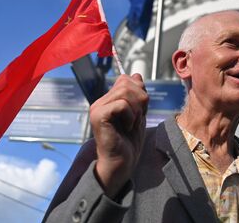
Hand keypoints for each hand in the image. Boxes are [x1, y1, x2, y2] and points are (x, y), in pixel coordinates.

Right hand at [89, 73, 148, 197]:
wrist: (121, 163)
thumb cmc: (129, 143)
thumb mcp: (138, 114)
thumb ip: (137, 96)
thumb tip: (136, 75)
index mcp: (108, 100)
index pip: (126, 79)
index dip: (139, 91)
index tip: (141, 110)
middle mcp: (100, 101)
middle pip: (127, 83)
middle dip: (140, 100)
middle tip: (138, 118)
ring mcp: (98, 108)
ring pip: (125, 92)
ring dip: (136, 109)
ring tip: (132, 124)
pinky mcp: (99, 116)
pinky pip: (121, 104)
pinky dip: (130, 116)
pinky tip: (127, 127)